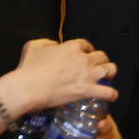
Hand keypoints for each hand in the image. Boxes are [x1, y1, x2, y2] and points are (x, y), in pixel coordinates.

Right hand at [0, 38, 117, 119]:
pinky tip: (110, 95)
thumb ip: (47, 42)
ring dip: (110, 73)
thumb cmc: (28, 68)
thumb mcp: (34, 46)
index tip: (86, 55)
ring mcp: (87, 74)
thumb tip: (55, 45)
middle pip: (102, 56)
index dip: (88, 50)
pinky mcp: (87, 90)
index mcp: (72, 46)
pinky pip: (108, 92)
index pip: (87, 45)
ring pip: (110, 69)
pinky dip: (111, 94)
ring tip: (107, 78)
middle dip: (100, 60)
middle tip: (96, 67)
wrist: (28, 88)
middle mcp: (83, 58)